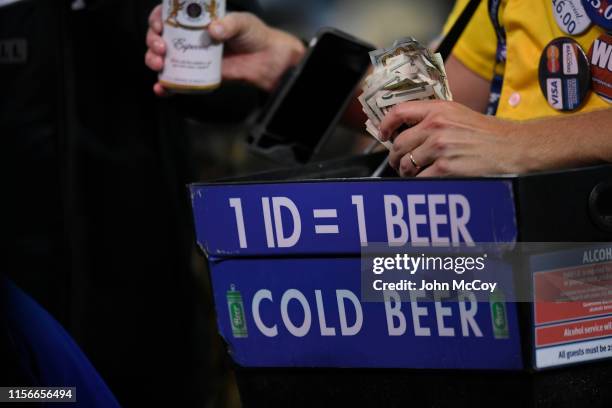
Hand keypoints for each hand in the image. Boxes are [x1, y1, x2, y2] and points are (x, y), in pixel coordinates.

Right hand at [145, 6, 304, 95]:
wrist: (265, 60)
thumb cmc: (253, 35)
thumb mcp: (243, 23)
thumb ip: (230, 24)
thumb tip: (214, 30)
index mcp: (196, 19)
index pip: (168, 15)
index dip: (157, 19)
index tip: (159, 25)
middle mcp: (189, 36)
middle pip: (159, 37)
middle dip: (152, 42)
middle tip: (161, 49)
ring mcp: (191, 57)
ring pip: (163, 58)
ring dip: (153, 61)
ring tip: (160, 65)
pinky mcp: (196, 75)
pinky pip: (176, 81)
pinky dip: (165, 86)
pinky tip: (161, 88)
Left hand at [380, 100, 526, 176]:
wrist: (513, 147)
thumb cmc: (487, 133)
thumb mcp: (458, 114)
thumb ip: (432, 118)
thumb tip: (404, 131)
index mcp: (438, 110)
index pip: (398, 112)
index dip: (385, 124)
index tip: (382, 134)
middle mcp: (436, 126)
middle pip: (398, 144)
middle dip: (395, 157)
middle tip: (398, 163)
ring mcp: (440, 148)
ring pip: (406, 164)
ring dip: (405, 172)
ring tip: (413, 173)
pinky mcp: (445, 168)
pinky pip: (419, 179)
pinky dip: (419, 182)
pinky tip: (426, 181)